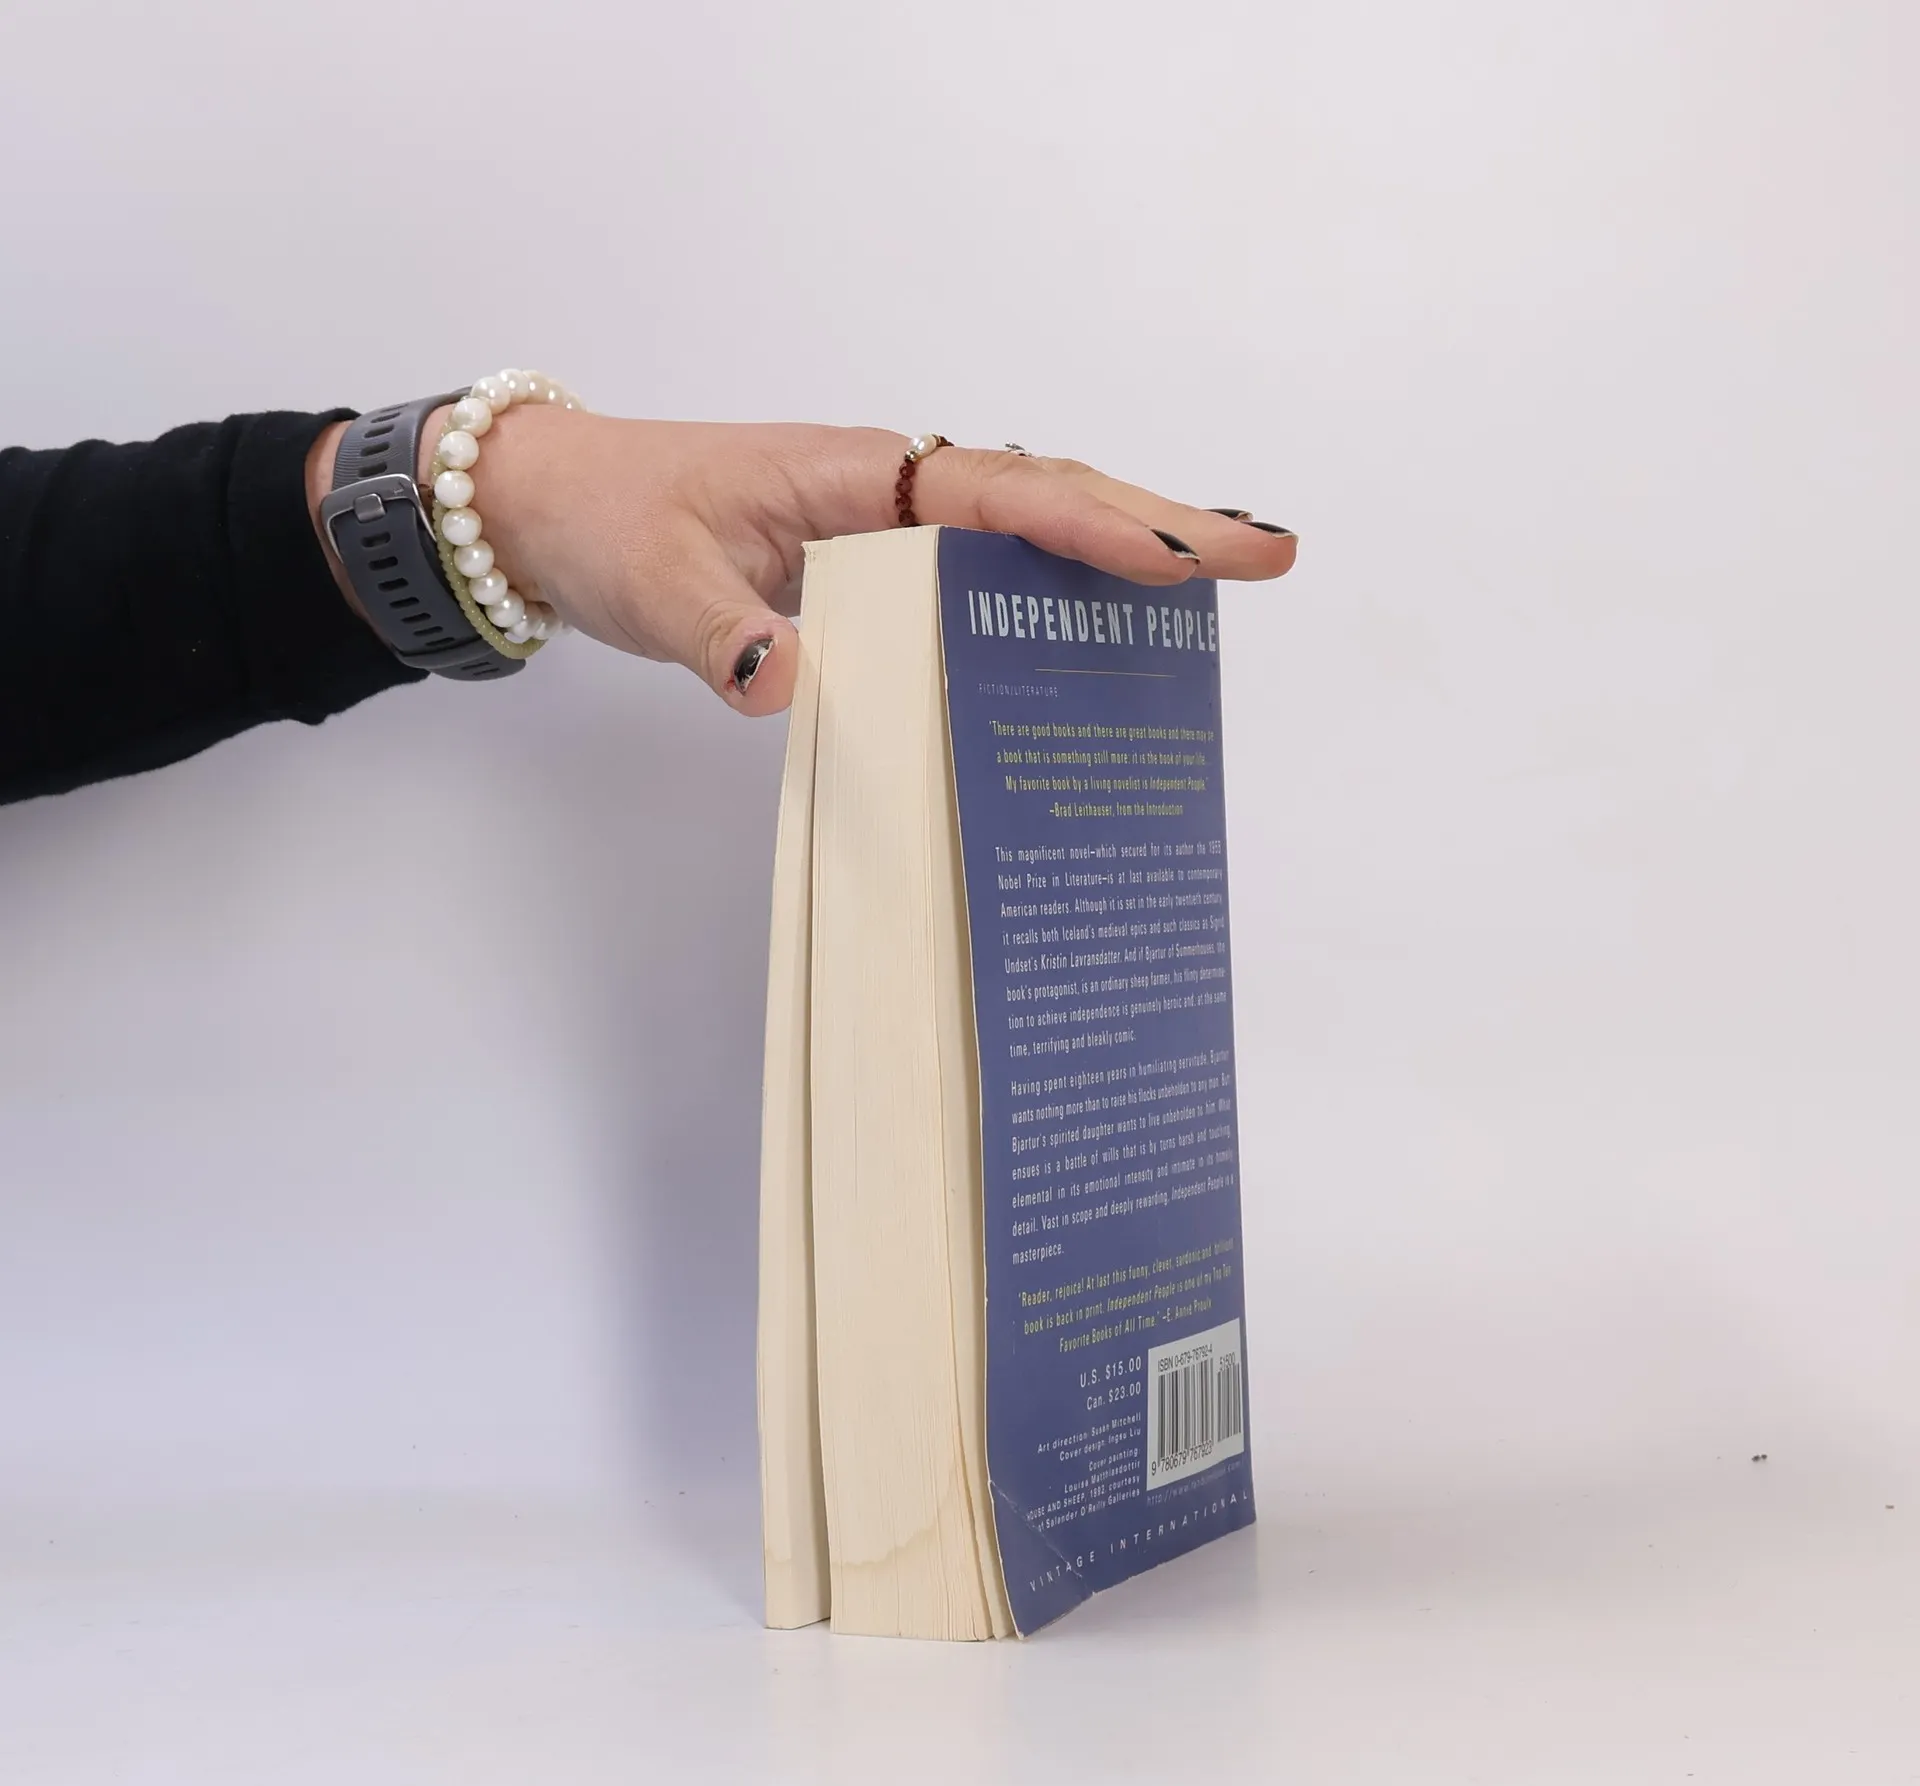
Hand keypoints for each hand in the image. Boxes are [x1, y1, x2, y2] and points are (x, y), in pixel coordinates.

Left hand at [309, 409, 1296, 714]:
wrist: (556, 508)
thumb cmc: (610, 521)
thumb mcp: (652, 581)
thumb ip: (717, 633)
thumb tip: (788, 684)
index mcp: (859, 476)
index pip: (1001, 495)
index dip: (1095, 527)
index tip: (1182, 558)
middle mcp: (893, 492)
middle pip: (1051, 496)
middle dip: (1160, 526)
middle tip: (1270, 557)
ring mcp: (892, 527)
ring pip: (1033, 529)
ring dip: (1127, 553)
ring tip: (1227, 587)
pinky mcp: (880, 566)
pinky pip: (989, 573)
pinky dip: (1059, 592)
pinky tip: (1104, 637)